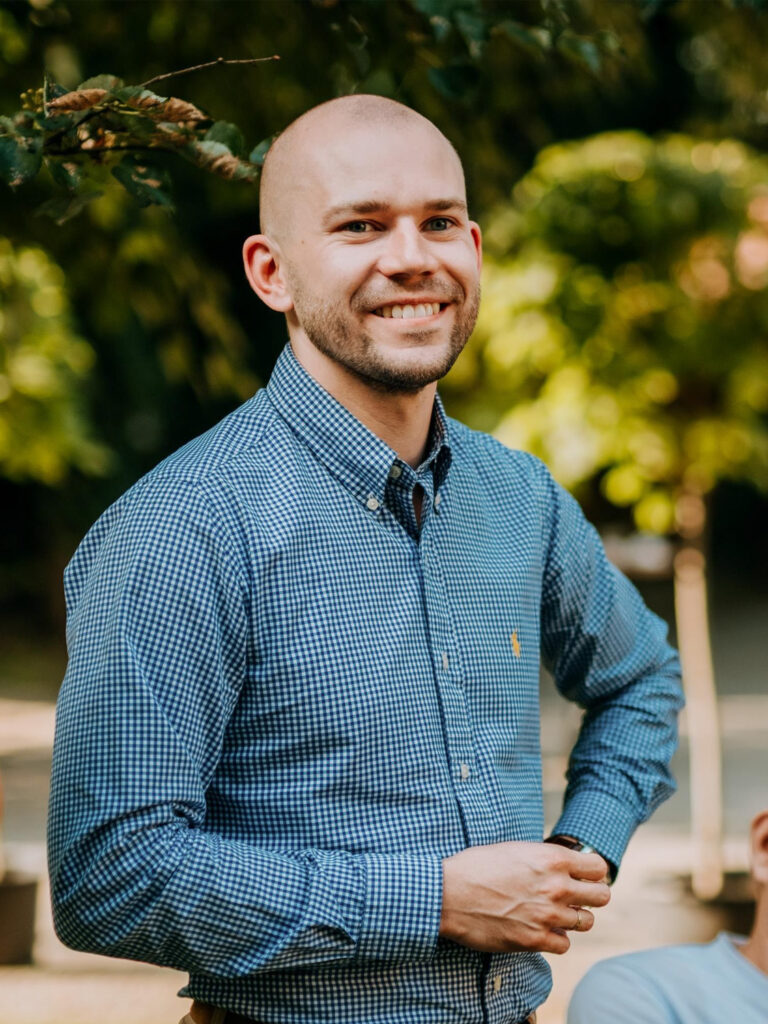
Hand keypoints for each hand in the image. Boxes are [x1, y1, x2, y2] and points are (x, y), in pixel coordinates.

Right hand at [439, 840, 610, 954]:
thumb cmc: (476, 866)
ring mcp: (548, 915)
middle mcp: (556, 887)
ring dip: (574, 918)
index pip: (599, 867)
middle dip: (591, 896)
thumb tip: (560, 865)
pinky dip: (556, 938)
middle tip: (576, 897)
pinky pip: (564, 944)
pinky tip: (541, 929)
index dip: (592, 871)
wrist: (449, 894)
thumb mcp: (515, 850)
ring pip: (586, 922)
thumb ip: (543, 859)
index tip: (583, 875)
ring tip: (555, 913)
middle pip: (602, 896)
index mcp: (552, 859)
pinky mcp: (535, 940)